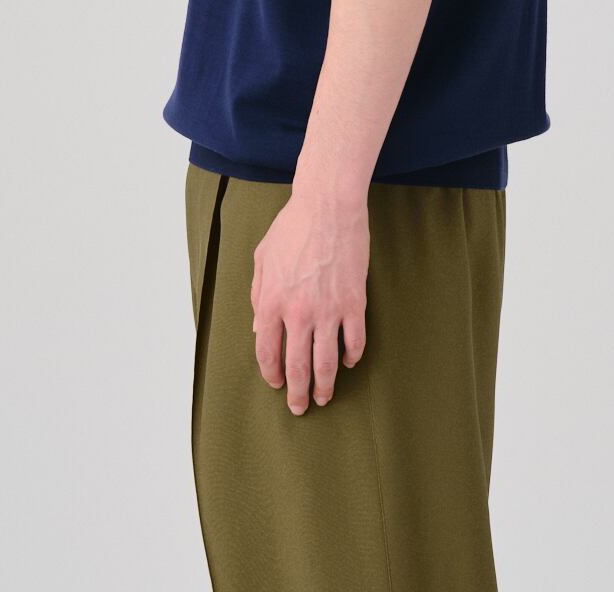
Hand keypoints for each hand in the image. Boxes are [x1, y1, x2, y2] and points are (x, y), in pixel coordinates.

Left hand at [250, 182, 369, 413]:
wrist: (328, 206)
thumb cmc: (292, 226)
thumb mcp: (262, 258)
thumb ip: (258, 294)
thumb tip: (259, 326)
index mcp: (271, 301)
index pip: (267, 351)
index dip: (271, 373)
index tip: (276, 384)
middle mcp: (298, 312)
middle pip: (296, 366)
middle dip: (297, 392)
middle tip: (300, 407)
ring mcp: (328, 309)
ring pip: (326, 362)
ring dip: (325, 385)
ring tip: (325, 397)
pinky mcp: (354, 302)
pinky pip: (354, 340)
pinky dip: (352, 355)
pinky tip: (349, 361)